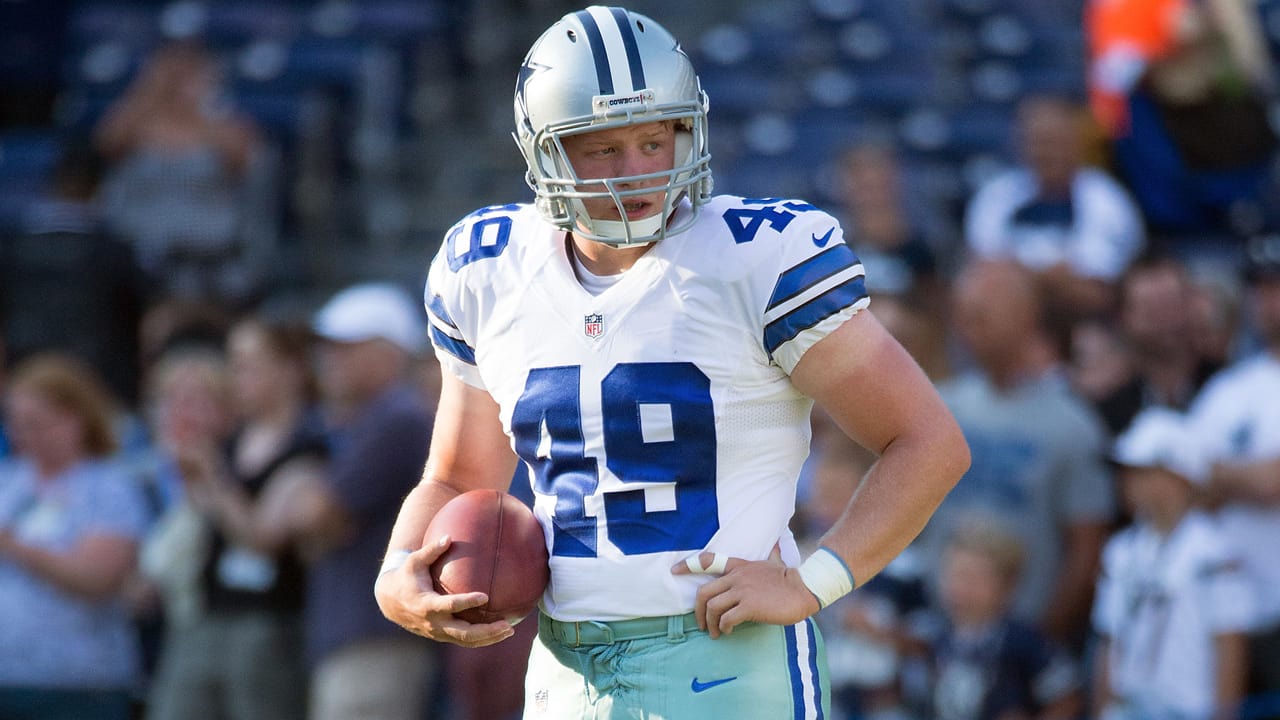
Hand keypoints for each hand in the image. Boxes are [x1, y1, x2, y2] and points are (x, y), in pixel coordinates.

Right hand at [373, 535, 515, 647]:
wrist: (390, 602)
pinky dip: (481, 639)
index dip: (466, 602)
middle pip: (463, 633)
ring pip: (465, 641)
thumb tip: (449, 536)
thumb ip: (431, 550)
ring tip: (509, 631)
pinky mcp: (442, 636)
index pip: (449, 606)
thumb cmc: (406, 576)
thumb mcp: (414, 561)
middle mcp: (433, 623)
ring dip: (488, 638)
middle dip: (486, 631)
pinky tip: (499, 631)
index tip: (485, 596)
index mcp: (426, 604)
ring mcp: (438, 632)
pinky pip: (464, 640)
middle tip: (507, 625)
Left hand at [672, 545, 819, 638]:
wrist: (805, 588)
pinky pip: (727, 619)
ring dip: (710, 624)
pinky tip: (729, 631)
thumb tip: (777, 544)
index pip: (708, 561)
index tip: (674, 571)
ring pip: (713, 608)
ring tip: (716, 633)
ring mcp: (742, 591)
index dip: (688, 565)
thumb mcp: (775, 561)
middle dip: (698, 611)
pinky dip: (724, 627)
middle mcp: (737, 577)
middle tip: (701, 624)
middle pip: (704, 592)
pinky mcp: (750, 606)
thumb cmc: (791, 578)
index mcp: (740, 566)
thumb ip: (771, 554)